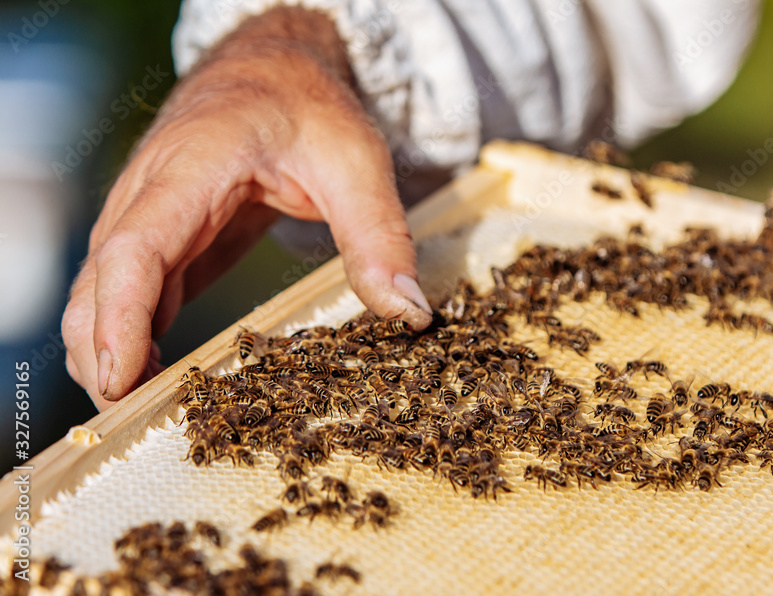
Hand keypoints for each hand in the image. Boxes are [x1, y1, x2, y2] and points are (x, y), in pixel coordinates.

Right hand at [61, 7, 432, 409]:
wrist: (274, 66)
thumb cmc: (309, 107)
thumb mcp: (357, 162)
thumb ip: (380, 236)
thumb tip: (410, 314)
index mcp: (193, 166)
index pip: (137, 249)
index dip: (121, 319)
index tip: (120, 381)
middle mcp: (151, 190)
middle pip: (100, 281)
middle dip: (102, 353)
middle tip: (133, 422)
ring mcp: (149, 213)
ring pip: (101, 290)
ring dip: (110, 350)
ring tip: (144, 413)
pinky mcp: (164, 234)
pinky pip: (131, 290)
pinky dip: (133, 335)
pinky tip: (157, 376)